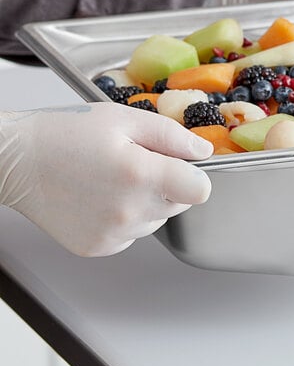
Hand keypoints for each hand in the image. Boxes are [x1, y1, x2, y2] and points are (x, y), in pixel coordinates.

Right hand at [0, 103, 212, 256]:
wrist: (18, 160)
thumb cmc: (66, 134)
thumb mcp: (124, 119)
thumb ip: (172, 136)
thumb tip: (203, 151)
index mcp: (140, 174)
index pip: (201, 190)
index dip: (196, 175)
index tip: (182, 166)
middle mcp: (129, 210)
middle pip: (180, 204)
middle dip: (169, 184)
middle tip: (136, 163)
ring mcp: (114, 233)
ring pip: (157, 219)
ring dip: (147, 201)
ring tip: (114, 179)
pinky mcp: (99, 247)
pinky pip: (133, 233)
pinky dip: (127, 217)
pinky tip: (103, 197)